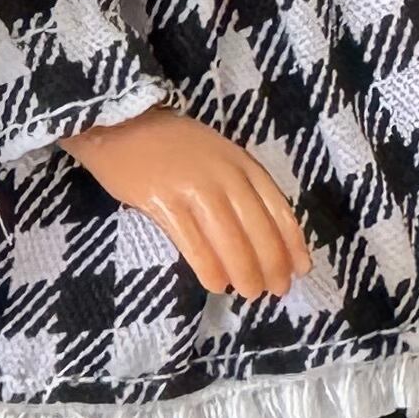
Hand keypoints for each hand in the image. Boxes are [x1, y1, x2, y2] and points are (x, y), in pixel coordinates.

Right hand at [61, 108, 311, 298]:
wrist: (119, 124)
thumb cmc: (170, 144)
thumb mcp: (217, 155)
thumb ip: (240, 185)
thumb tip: (262, 236)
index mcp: (241, 162)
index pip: (277, 209)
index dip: (291, 244)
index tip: (299, 271)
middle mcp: (223, 175)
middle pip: (257, 229)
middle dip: (271, 265)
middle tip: (274, 291)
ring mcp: (192, 187)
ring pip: (229, 239)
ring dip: (243, 272)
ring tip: (248, 293)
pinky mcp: (162, 201)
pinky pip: (192, 242)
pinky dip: (208, 267)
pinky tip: (215, 284)